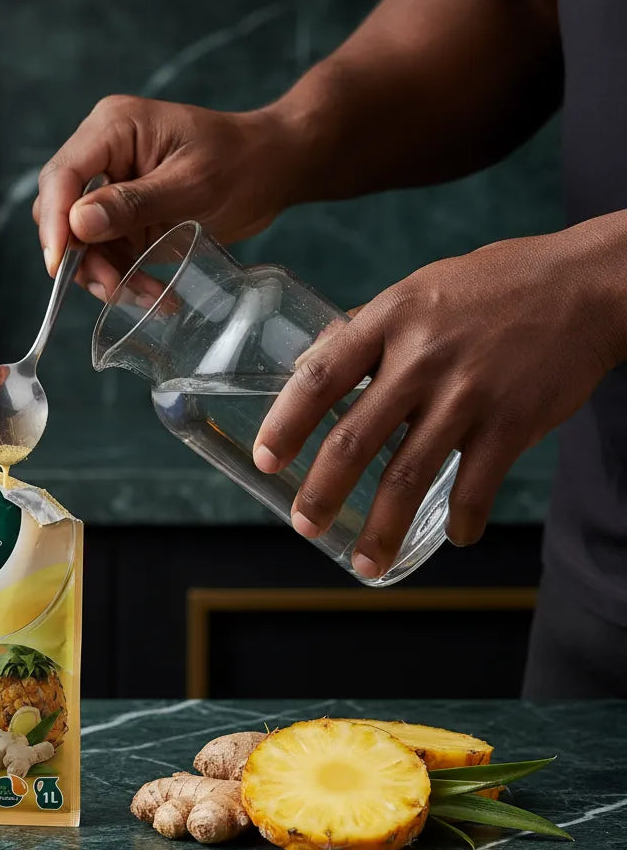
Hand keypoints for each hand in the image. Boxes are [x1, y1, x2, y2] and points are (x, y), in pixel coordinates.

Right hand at [33, 95, 291, 296]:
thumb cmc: (240, 164)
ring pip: (81, 243)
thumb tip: (77, 224)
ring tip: (151, 297)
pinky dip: (125, 279)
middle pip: (61, 212)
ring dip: (108, 276)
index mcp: (113, 129)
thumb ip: (133, 203)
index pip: (62, 177)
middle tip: (116, 288)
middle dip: (83, 257)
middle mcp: (103, 155)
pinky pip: (107, 255)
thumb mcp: (190, 185)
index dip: (54, 222)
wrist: (270, 172)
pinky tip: (157, 296)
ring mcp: (111, 188)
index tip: (57, 265)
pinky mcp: (123, 218)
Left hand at [252, 224, 626, 577]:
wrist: (586, 285)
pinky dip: (463, 521)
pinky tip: (454, 536)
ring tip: (366, 564)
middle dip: (321, 492)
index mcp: (390, 320)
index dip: (285, 423)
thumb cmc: (491, 287)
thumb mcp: (416, 290)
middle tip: (303, 525)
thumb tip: (309, 363)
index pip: (320, 377)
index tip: (264, 460)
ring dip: (383, 528)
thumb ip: (365, 330)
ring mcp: (468, 393)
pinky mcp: (512, 421)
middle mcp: (422, 358)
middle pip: (354, 438)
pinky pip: (476, 487)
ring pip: (409, 475)